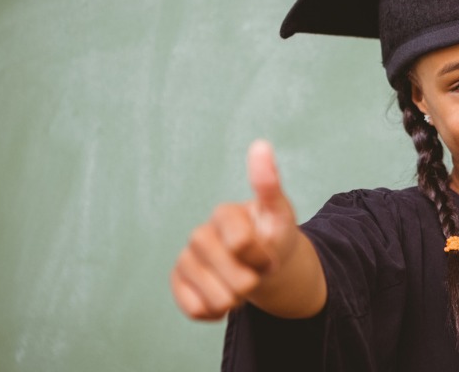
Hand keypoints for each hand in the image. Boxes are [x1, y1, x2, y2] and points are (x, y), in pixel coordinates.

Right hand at [170, 140, 299, 319]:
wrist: (264, 264)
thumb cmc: (273, 235)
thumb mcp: (281, 213)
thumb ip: (269, 183)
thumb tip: (261, 144)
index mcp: (224, 214)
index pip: (242, 243)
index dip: (262, 256)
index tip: (269, 253)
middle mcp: (199, 234)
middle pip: (235, 278)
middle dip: (254, 281)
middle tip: (257, 270)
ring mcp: (186, 259)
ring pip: (216, 298)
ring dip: (239, 299)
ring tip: (242, 284)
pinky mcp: (177, 282)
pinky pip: (196, 310)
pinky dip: (216, 312)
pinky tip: (224, 298)